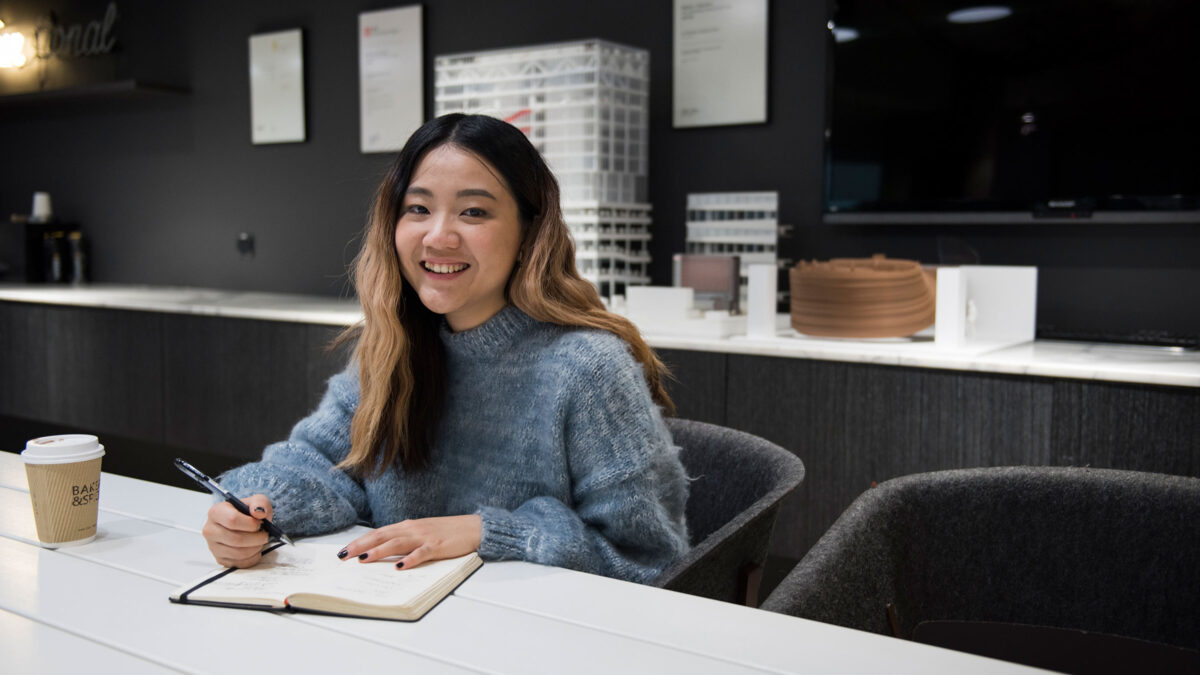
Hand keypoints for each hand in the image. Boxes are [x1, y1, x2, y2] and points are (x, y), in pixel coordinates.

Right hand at [202, 494, 272, 567]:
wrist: (243, 524)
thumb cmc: (247, 513)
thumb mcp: (256, 501)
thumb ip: (260, 502)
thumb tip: (259, 512)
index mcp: (216, 512)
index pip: (232, 520)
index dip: (251, 524)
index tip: (260, 523)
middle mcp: (210, 530)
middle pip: (236, 539)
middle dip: (256, 538)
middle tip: (265, 534)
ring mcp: (213, 547)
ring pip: (238, 553)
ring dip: (256, 548)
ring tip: (260, 541)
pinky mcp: (220, 559)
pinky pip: (239, 563)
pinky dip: (253, 557)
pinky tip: (255, 549)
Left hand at [340, 515, 481, 569]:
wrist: (473, 527)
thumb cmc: (446, 532)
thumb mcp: (421, 533)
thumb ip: (403, 541)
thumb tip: (382, 551)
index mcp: (407, 527)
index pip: (378, 533)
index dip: (360, 541)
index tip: (344, 550)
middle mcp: (412, 529)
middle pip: (382, 536)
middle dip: (361, 546)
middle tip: (343, 555)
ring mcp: (424, 537)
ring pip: (397, 543)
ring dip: (379, 551)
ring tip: (363, 560)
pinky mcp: (438, 546)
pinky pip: (421, 553)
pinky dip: (410, 559)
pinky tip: (400, 566)